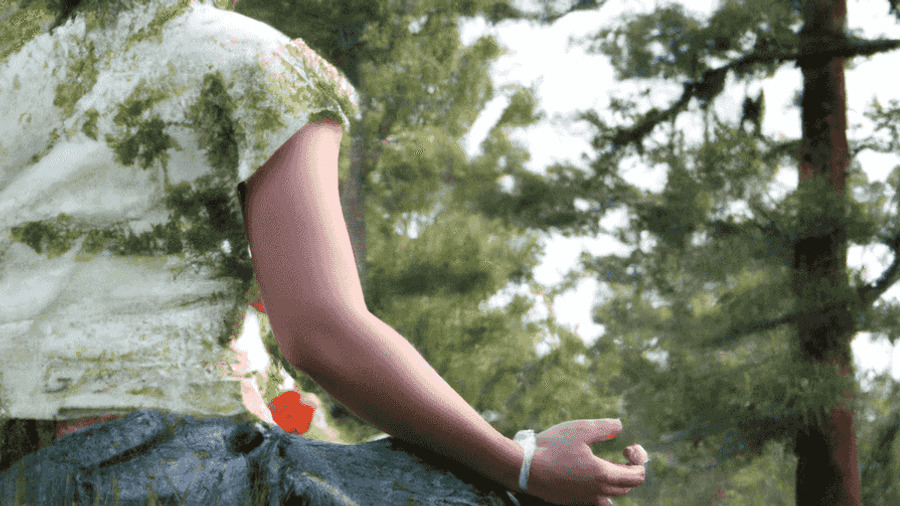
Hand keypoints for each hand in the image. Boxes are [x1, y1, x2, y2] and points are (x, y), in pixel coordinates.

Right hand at [517, 419, 647, 505]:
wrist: (523, 467)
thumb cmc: (551, 446)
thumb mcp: (581, 429)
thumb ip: (605, 427)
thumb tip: (620, 427)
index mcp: (603, 475)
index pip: (637, 476)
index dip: (639, 460)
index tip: (627, 447)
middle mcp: (597, 492)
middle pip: (627, 487)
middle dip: (629, 469)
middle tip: (622, 453)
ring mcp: (584, 500)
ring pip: (611, 497)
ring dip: (616, 482)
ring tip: (606, 466)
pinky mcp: (572, 501)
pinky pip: (595, 501)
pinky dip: (600, 491)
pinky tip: (589, 475)